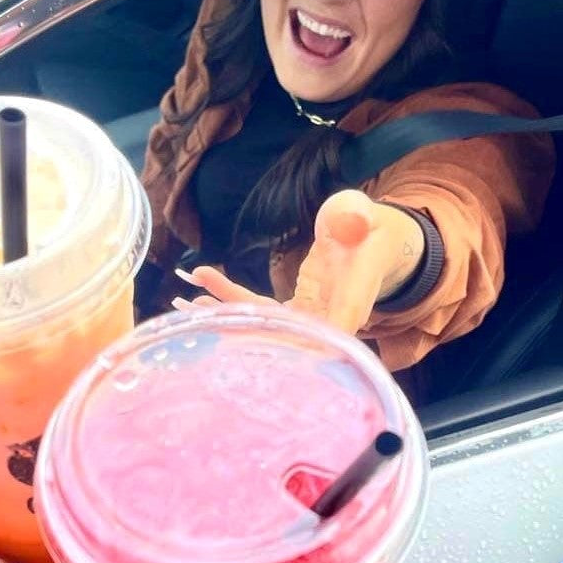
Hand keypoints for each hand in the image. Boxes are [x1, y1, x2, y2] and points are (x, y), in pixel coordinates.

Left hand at [174, 190, 424, 333]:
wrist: (376, 247)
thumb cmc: (373, 233)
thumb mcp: (368, 219)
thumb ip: (357, 217)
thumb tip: (348, 217)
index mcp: (352, 304)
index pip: (327, 329)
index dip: (296, 339)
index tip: (258, 344)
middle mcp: (328, 322)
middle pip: (284, 333)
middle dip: (240, 326)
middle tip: (201, 318)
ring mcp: (309, 321)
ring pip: (264, 324)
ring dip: (224, 313)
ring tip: (185, 303)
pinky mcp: (293, 314)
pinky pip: (257, 312)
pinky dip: (228, 301)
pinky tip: (197, 291)